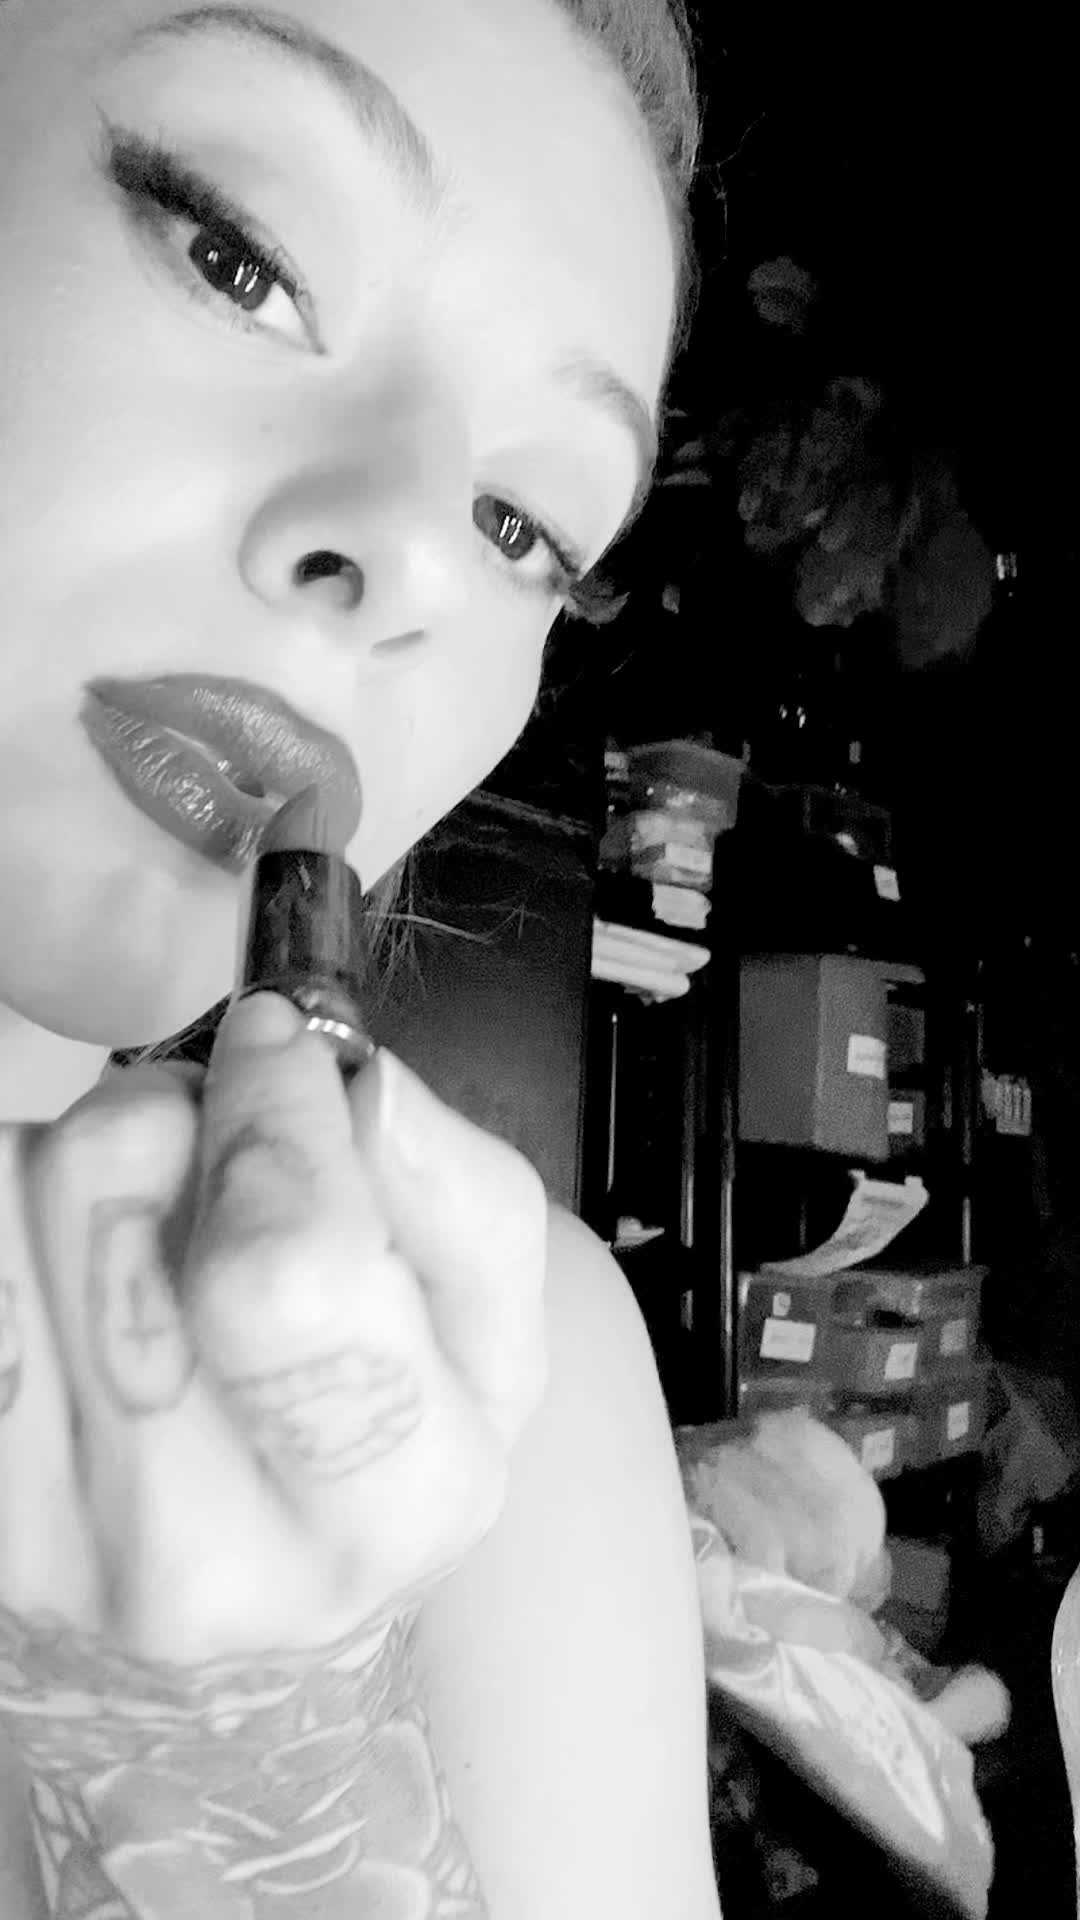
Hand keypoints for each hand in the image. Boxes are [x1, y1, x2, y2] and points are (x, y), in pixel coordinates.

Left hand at [0, 993, 547, 1666]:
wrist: (211, 1665)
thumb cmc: (365, 1467)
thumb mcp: (486, 1352)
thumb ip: (464, 1202)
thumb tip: (366, 1086)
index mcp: (379, 1512)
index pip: (286, 1273)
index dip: (279, 1121)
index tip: (282, 1052)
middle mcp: (191, 1551)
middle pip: (117, 1177)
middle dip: (179, 1114)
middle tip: (222, 1146)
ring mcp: (40, 1532)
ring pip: (31, 1184)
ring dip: (100, 1156)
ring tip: (157, 1237)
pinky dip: (26, 1214)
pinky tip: (81, 1286)